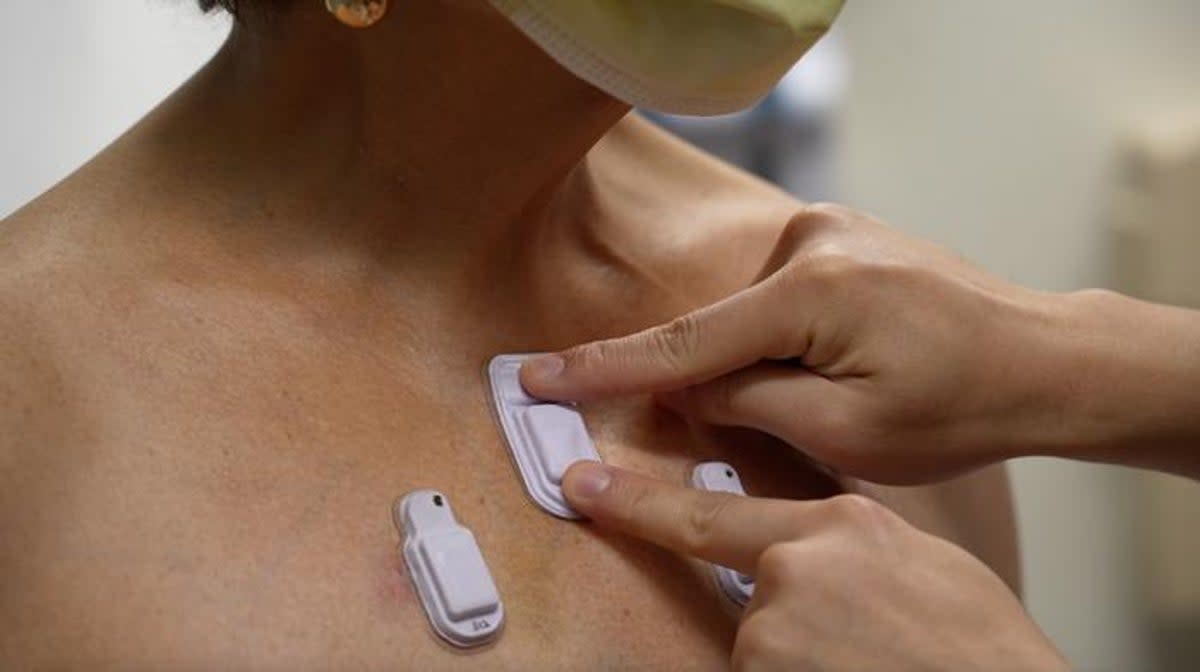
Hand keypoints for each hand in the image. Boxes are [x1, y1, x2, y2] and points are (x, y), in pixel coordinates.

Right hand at [520, 203, 1105, 483]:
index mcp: (811, 290)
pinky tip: (841, 360)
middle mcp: (813, 240)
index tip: (539, 378)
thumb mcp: (844, 431)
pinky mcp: (840, 236)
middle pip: (721, 330)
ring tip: (852, 388)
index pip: (684, 343)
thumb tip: (683, 388)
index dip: (606, 369)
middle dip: (723, 383)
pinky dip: (783, 336)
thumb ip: (746, 403)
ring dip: (766, 362)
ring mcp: (829, 230)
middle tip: (801, 418)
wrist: (1042, 358)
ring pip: (751, 315)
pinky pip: (778, 295)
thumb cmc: (961, 404)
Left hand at [562, 461, 1067, 671]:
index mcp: (839, 525)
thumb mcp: (922, 564)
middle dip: (789, 623)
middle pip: (751, 595)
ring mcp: (775, 629)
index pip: (713, 513)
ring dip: (800, 661)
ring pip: (762, 648)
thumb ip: (849, 544)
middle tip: (857, 645)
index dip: (637, 502)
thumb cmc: (981, 646)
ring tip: (869, 662)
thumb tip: (814, 548)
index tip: (581, 486)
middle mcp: (794, 566)